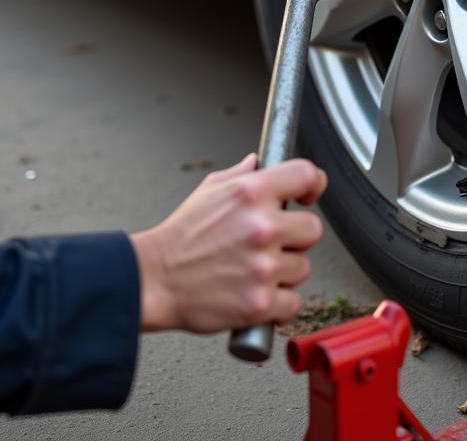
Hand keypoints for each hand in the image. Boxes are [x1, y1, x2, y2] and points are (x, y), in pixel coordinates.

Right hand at [130, 155, 327, 333]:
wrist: (154, 279)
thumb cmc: (181, 236)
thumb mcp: (209, 190)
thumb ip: (241, 175)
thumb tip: (259, 162)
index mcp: (252, 192)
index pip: (306, 175)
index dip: (313, 184)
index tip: (308, 195)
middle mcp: (262, 226)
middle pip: (313, 228)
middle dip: (295, 237)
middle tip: (272, 243)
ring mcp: (263, 266)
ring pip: (303, 267)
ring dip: (285, 271)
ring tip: (254, 270)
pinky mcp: (259, 303)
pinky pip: (292, 302)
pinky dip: (278, 304)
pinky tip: (257, 293)